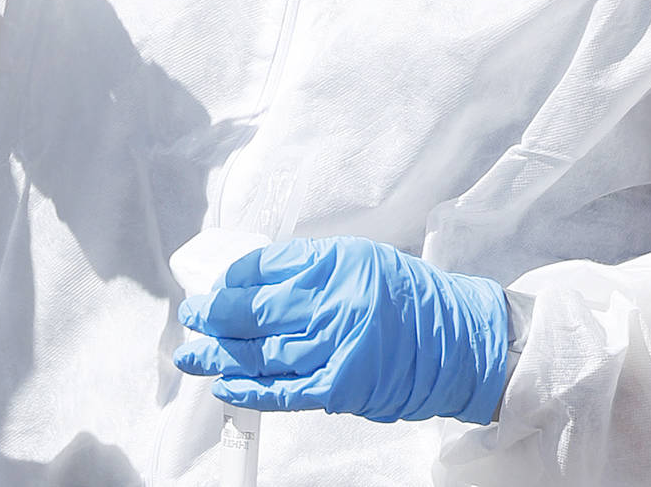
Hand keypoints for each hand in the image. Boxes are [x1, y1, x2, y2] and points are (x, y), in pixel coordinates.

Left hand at [173, 236, 509, 423]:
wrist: (460, 342)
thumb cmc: (406, 297)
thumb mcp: (355, 259)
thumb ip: (303, 267)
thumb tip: (246, 282)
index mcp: (332, 266)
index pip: (260, 270)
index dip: (226, 283)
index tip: (208, 289)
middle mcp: (331, 306)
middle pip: (252, 313)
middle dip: (211, 318)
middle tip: (190, 318)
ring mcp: (335, 350)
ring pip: (259, 354)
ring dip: (219, 355)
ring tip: (191, 354)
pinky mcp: (340, 388)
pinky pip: (283, 391)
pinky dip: (249, 390)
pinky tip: (223, 385)